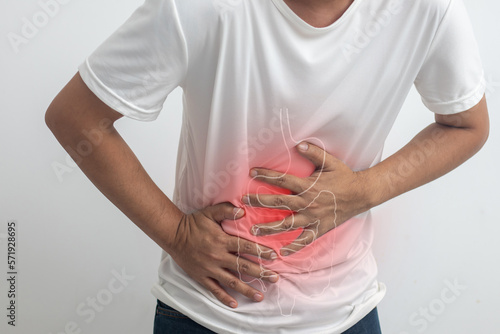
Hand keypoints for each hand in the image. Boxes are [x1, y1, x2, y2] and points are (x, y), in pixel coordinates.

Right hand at [168, 202, 278, 308]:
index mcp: (221, 240)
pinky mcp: (201, 276)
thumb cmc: (193, 223)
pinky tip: (235, 304)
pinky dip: (224, 297)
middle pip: (243, 267)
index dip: (260, 252)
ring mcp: (210, 268)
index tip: (273, 257)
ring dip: (247, 289)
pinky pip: (214, 289)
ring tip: (260, 296)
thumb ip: (226, 210)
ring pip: (232, 281)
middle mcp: (217, 256)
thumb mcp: (210, 212)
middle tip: (274, 279)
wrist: (173, 235)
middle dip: (260, 273)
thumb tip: (243, 211)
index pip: (245, 247)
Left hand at [241, 142, 370, 255]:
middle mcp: (308, 203)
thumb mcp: (330, 161)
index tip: (251, 173)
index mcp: (308, 186)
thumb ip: (314, 152)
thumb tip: (298, 144)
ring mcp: (313, 217)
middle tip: (243, 202)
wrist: (362, 194)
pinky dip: (294, 247)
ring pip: (287, 224)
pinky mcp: (319, 228)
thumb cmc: (345, 177)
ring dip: (270, 228)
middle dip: (259, 202)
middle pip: (279, 203)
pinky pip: (305, 240)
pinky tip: (281, 252)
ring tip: (254, 230)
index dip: (266, 176)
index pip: (282, 180)